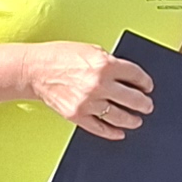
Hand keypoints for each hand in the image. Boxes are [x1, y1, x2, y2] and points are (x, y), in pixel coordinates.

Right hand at [24, 42, 154, 138]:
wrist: (34, 70)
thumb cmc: (59, 56)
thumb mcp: (89, 50)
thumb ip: (109, 62)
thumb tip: (126, 75)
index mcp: (104, 65)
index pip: (135, 75)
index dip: (145, 82)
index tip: (148, 86)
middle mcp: (98, 85)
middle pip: (132, 98)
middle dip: (144, 103)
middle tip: (147, 105)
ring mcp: (88, 103)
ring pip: (119, 116)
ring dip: (132, 120)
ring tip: (137, 120)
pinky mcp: (77, 116)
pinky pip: (100, 128)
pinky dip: (112, 132)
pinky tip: (119, 132)